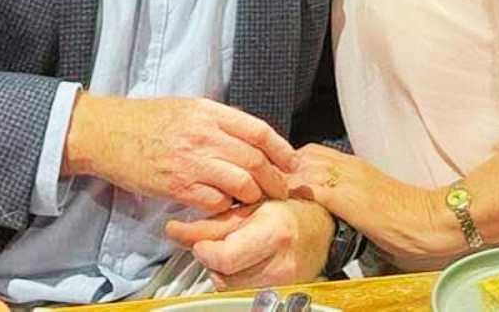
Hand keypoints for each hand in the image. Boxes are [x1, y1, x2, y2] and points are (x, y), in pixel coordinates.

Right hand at [63, 94, 296, 213]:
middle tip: (281, 189)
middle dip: (274, 180)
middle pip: (256, 161)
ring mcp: (192, 162)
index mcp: (209, 112)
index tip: (292, 162)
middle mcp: (204, 135)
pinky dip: (226, 207)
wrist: (109, 133)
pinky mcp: (178, 186)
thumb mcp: (188, 107)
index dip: (282, 149)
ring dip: (253, 196)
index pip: (259, 131)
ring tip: (255, 201)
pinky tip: (225, 206)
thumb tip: (252, 139)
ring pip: (242, 184)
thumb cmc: (147, 120)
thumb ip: (219, 121)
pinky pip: (216, 202)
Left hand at [166, 198, 333, 289]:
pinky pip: (245, 292)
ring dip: (223, 271)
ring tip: (234, 249)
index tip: (199, 241)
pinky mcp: (283, 294)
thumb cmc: (289, 209)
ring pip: (231, 288)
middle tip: (216, 243)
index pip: (224, 257)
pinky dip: (237, 279)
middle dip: (212, 259)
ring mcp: (285, 283)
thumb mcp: (249, 205)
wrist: (321, 227)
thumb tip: (177, 231)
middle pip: (224, 277)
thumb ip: (212, 222)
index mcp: (275, 232)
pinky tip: (245, 261)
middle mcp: (282, 263)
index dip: (204, 249)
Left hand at [288, 144, 458, 267]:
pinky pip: (310, 188)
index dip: (291, 166)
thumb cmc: (407, 217)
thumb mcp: (370, 199)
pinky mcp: (347, 196)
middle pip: (299, 155)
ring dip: (285, 182)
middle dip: (283, 171)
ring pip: (301, 167)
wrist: (432, 220)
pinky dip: (295, 195)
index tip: (280, 181)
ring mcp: (347, 178)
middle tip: (273, 190)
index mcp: (353, 164)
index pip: (308, 153)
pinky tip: (289, 207)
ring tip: (275, 201)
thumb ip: (347, 198)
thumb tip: (327, 209)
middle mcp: (347, 165)